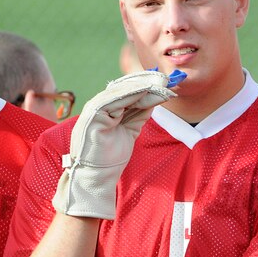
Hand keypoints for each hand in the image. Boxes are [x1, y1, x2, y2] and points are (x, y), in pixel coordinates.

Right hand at [53, 70, 174, 218]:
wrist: (96, 177)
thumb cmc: (109, 159)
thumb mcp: (129, 131)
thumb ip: (137, 115)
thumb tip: (152, 99)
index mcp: (103, 111)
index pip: (124, 93)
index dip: (144, 87)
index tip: (164, 83)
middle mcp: (96, 108)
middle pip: (122, 90)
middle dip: (144, 83)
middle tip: (165, 79)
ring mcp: (92, 111)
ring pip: (119, 92)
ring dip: (141, 87)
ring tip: (159, 83)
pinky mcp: (92, 115)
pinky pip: (114, 100)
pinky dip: (131, 94)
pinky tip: (147, 91)